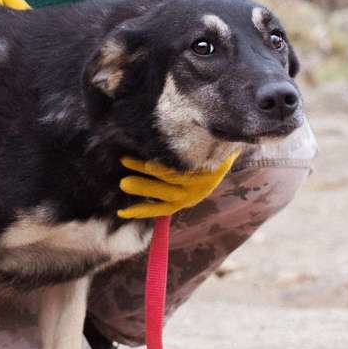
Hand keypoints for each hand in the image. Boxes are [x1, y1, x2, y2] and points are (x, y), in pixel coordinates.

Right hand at [117, 153, 239, 218]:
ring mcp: (204, 179)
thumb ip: (163, 179)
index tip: (121, 212)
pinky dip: (167, 162)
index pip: (162, 209)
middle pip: (167, 195)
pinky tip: (152, 154)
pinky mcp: (210, 165)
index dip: (142, 211)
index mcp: (188, 197)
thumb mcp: (182, 172)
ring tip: (127, 160)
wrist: (226, 136)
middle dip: (143, 189)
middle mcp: (196, 192)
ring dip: (148, 170)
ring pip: (172, 177)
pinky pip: (184, 165)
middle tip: (122, 184)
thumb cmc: (197, 154)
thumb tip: (131, 177)